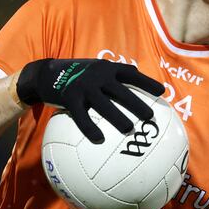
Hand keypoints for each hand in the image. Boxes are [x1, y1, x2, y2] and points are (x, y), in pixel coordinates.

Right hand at [16, 58, 164, 142]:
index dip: (146, 82)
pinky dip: (90, 128)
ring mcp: (83, 87)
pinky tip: (99, 140)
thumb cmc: (77, 73)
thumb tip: (136, 77)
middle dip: (136, 103)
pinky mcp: (69, 98)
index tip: (161, 92)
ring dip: (117, 117)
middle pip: (121, 91)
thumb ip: (114, 73)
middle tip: (150, 116)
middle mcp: (97, 76)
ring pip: (103, 104)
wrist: (46, 72)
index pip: (130, 74)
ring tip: (129, 129)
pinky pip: (81, 116)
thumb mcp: (96, 68)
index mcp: (106, 69)